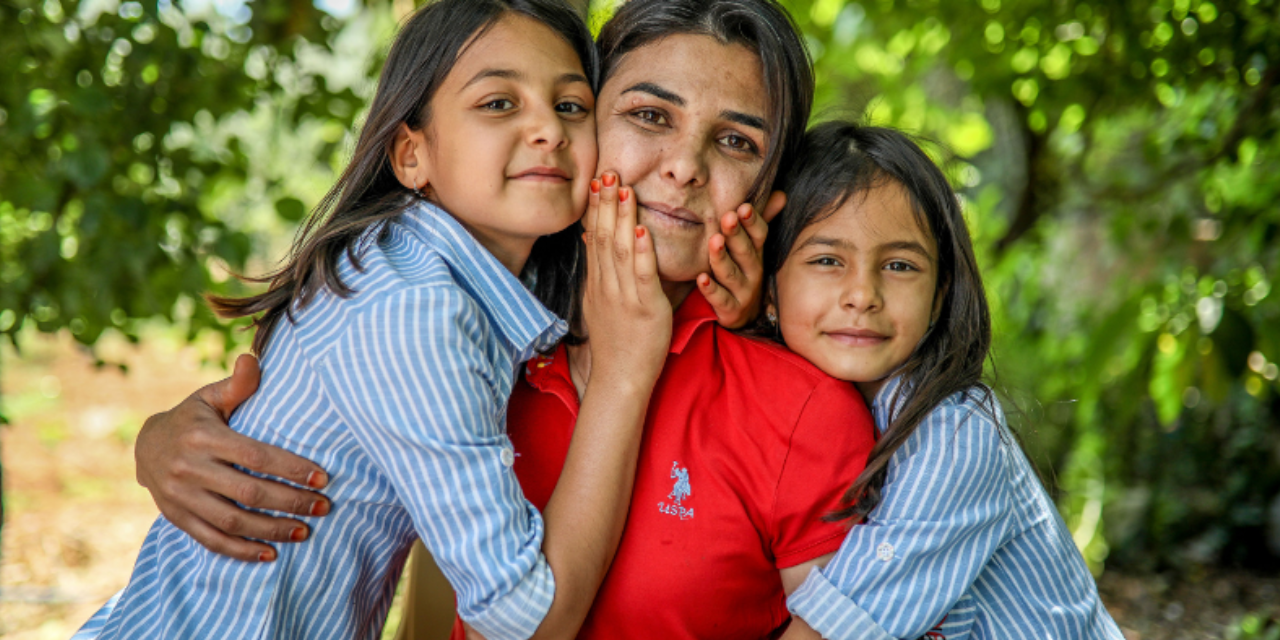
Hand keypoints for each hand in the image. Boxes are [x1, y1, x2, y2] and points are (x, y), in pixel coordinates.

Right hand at [135, 353, 330, 561]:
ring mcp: (180, 496)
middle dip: (291, 502)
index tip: (323, 478)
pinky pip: (211, 539)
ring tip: (304, 531)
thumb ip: (236, 384)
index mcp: (204, 436)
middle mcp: (189, 468)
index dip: (291, 469)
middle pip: (249, 492)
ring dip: (271, 530)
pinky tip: (270, 553)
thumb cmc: (192, 417)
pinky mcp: (176, 517)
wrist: (144, 445)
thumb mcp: (210, 397)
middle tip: (324, 507)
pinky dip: (241, 550)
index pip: (256, 456)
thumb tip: (253, 359)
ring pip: (232, 521)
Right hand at [581, 172, 671, 386]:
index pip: (594, 238)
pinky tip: (644, 229)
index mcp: (597, 283)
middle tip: (609, 174)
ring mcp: (624, 297)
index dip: (596, 209)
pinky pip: (643, 275)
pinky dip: (643, 251)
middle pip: (604, 237)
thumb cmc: (616, 343)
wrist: (620, 379)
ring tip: (625, 190)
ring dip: (623, 218)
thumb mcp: (598, 303)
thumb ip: (597, 272)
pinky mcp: (645, 308)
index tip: (597, 183)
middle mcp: (607, 286)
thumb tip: (591, 241)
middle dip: (606, 204)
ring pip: (621, 250)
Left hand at [698, 191, 785, 328]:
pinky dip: (710, 290)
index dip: (753, 221)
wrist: (744, 314)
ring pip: (731, 274)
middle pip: (745, 252)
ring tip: (714, 241)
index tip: (743, 206)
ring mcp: (743, 292)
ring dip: (722, 258)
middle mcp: (753, 272)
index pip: (759, 235)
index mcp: (757, 253)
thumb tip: (781, 194)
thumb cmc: (743, 272)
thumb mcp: (753, 247)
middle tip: (727, 217)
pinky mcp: (731, 310)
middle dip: (736, 234)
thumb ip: (760, 222)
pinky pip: (720, 300)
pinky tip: (701, 278)